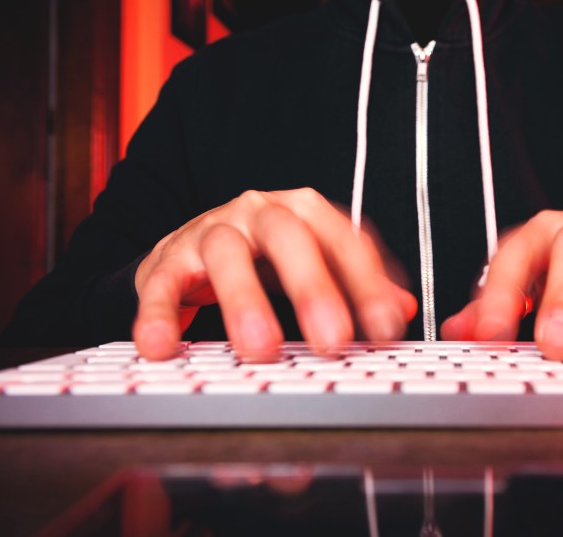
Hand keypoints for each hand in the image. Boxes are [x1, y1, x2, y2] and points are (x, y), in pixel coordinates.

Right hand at [133, 188, 416, 359]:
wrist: (192, 248)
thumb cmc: (265, 260)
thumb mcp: (316, 264)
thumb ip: (358, 286)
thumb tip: (404, 308)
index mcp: (305, 213)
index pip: (345, 240)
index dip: (368, 285)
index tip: (387, 330)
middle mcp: (260, 212)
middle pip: (290, 237)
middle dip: (314, 288)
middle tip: (333, 340)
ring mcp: (212, 231)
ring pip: (227, 254)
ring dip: (244, 302)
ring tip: (261, 350)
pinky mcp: (167, 258)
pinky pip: (160, 284)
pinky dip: (159, 315)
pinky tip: (164, 347)